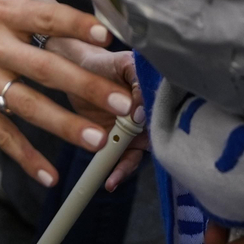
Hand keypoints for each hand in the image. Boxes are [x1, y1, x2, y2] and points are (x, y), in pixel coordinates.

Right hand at [0, 0, 134, 186]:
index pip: (47, 16)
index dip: (79, 26)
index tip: (108, 39)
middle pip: (48, 67)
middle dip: (88, 87)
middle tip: (124, 104)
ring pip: (30, 106)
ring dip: (66, 126)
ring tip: (100, 140)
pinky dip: (24, 156)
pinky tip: (49, 174)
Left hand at [46, 41, 147, 188]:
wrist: (78, 69)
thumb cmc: (102, 62)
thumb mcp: (121, 63)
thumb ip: (135, 79)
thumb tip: (140, 110)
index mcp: (155, 91)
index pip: (165, 107)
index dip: (155, 115)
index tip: (139, 119)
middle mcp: (150, 113)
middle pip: (157, 136)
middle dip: (147, 150)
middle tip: (132, 155)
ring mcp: (136, 130)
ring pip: (139, 153)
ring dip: (127, 166)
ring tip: (113, 178)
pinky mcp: (120, 141)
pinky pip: (123, 159)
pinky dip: (117, 170)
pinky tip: (108, 181)